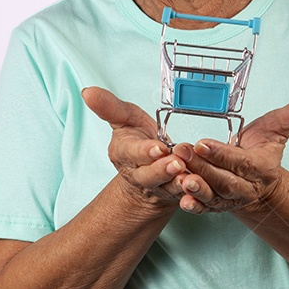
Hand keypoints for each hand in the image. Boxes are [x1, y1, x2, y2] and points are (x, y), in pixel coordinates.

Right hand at [81, 87, 189, 208]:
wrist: (149, 171)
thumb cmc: (137, 140)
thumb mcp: (125, 119)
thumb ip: (109, 107)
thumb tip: (88, 92)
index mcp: (124, 154)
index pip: (133, 154)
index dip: (145, 152)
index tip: (158, 148)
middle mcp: (140, 175)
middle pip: (150, 175)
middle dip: (163, 170)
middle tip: (177, 163)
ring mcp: (159, 187)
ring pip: (169, 187)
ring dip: (179, 183)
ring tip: (188, 176)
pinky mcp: (176, 195)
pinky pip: (186, 197)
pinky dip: (194, 193)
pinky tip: (201, 186)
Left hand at [172, 88, 288, 213]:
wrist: (260, 183)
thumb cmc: (264, 149)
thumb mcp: (278, 127)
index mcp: (260, 168)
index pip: (240, 162)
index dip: (221, 154)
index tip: (202, 143)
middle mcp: (245, 187)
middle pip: (223, 180)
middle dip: (202, 167)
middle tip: (181, 151)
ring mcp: (229, 199)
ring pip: (212, 195)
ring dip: (195, 187)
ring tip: (179, 176)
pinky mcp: (215, 206)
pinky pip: (204, 208)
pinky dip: (193, 205)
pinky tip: (182, 199)